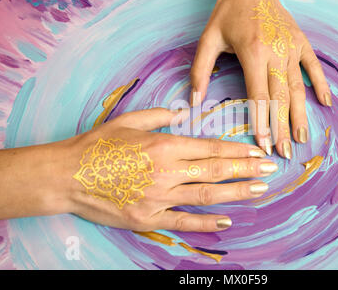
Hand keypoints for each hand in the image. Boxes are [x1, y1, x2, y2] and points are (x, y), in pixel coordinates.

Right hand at [19, 108, 276, 231]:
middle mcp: (167, 171)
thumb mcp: (128, 121)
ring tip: (260, 189)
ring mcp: (159, 197)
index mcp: (164, 145)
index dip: (237, 151)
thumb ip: (159, 116)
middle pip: (216, 170)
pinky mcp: (148, 218)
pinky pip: (183, 221)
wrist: (66, 175)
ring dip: (236, 192)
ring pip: (207, 195)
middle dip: (247, 169)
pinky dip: (206, 222)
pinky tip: (227, 220)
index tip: (257, 152)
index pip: (210, 148)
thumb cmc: (97, 145)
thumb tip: (183, 115)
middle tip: (270, 169)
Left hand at [189, 0, 331, 158]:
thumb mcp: (208, 38)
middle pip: (280, 97)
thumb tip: (194, 102)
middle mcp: (275, 51)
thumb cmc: (228, 12)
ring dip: (300, 114)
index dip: (262, 122)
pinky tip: (325, 103)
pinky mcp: (301, 41)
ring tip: (302, 138)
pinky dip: (321, 84)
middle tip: (284, 152)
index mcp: (252, 52)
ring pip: (297, 87)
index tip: (264, 145)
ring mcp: (291, 47)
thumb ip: (200, 71)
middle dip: (282, 127)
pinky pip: (313, 66)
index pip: (258, 95)